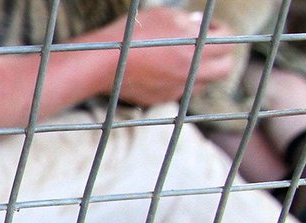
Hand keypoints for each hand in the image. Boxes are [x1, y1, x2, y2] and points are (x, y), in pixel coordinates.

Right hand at [104, 7, 236, 105]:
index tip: (209, 26)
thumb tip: (197, 25)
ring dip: (200, 71)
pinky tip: (163, 70)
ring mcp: (176, 88)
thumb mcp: (165, 15)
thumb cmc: (133, 33)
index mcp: (195, 47)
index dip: (220, 30)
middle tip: (207, 46)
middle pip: (224, 68)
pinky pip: (179, 91)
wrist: (102, 63)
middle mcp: (190, 71)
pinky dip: (178, 81)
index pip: (228, 40)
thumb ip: (188, 21)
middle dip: (220, 56)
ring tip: (184, 59)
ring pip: (203, 83)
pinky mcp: (160, 98)